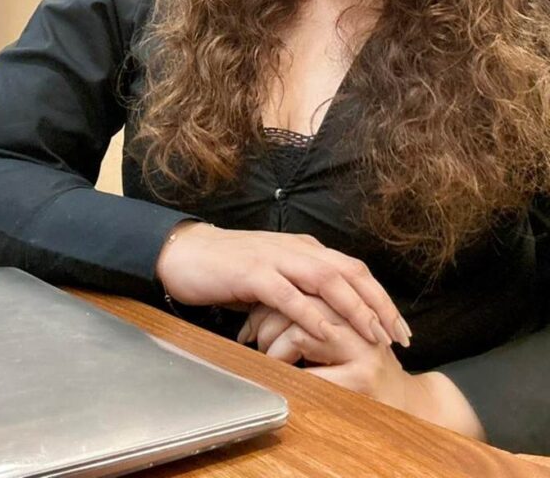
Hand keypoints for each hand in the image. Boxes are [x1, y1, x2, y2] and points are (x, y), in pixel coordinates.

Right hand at [155, 222, 409, 345]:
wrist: (186, 252)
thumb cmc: (229, 269)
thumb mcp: (274, 276)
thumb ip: (300, 288)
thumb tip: (329, 317)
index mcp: (305, 249)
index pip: (354, 270)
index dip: (380, 297)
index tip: (399, 328)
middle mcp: (298, 250)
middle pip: (350, 273)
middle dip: (379, 305)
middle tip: (400, 337)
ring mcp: (276, 259)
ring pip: (327, 280)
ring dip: (354, 308)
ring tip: (374, 335)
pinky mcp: (253, 274)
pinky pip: (289, 294)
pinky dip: (311, 313)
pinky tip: (327, 332)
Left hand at [240, 299, 485, 439]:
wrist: (407, 406)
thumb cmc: (363, 369)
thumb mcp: (340, 332)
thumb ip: (314, 312)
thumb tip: (260, 308)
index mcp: (353, 298)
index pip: (302, 283)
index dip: (272, 299)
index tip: (252, 319)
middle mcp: (359, 318)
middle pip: (298, 301)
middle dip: (266, 320)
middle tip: (251, 337)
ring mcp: (363, 347)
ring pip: (302, 329)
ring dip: (273, 345)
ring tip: (265, 356)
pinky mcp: (362, 378)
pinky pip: (311, 370)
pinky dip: (288, 371)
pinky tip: (280, 375)